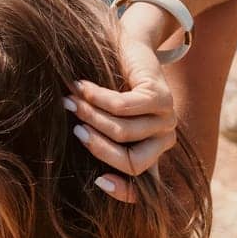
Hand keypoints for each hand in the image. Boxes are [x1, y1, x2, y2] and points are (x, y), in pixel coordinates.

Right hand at [66, 33, 177, 202]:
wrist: (129, 45)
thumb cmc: (111, 84)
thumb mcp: (106, 117)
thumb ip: (98, 137)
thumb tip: (79, 166)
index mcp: (152, 151)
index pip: (143, 183)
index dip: (124, 191)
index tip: (98, 181)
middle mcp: (165, 139)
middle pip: (132, 162)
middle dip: (98, 148)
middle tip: (74, 130)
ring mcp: (166, 119)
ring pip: (122, 132)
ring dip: (90, 116)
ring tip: (69, 102)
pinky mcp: (160, 97)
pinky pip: (122, 107)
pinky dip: (96, 99)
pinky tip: (80, 88)